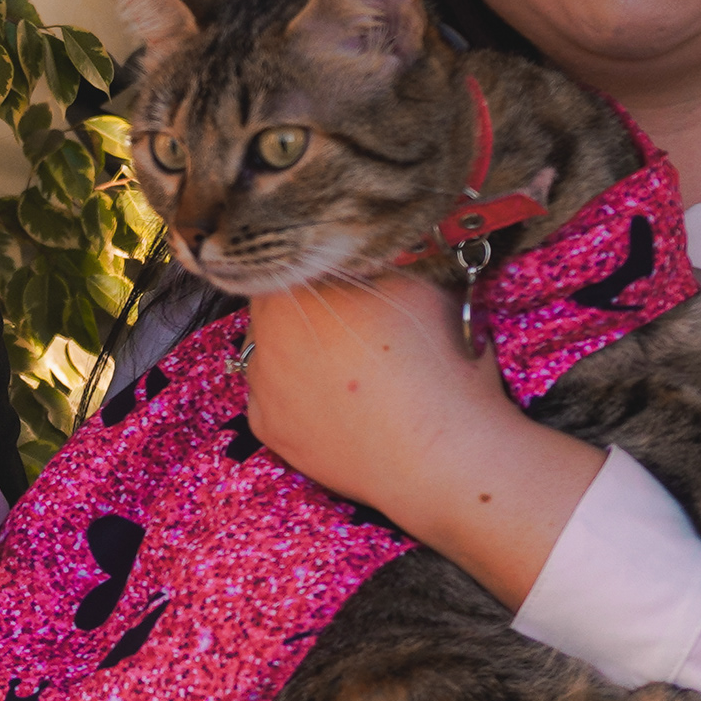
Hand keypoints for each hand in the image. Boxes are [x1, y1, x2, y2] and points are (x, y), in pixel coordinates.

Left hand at [241, 274, 602, 607]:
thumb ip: (375, 257)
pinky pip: (272, 398)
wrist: (440, 455)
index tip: (346, 283)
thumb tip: (365, 245)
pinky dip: (295, 396)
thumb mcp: (416, 281)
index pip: (289, 260)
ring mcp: (260, 385)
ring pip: (269, 351)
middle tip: (352, 325)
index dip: (320, 267)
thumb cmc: (436, 362)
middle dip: (306, 309)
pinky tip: (337, 403)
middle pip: (274, 306)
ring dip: (296, 351)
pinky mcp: (266, 429)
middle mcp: (263, 333)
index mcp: (296, 288)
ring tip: (348, 367)